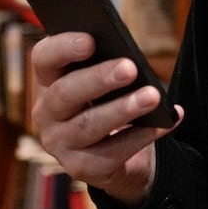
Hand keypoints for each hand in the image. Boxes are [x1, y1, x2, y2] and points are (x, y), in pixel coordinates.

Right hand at [28, 31, 180, 206]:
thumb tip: (130, 58)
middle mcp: (46, 113)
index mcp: (49, 80)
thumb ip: (107, 64)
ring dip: (123, 109)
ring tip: (152, 96)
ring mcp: (60, 144)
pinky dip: (141, 136)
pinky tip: (163, 123)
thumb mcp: (104, 82)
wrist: (117, 155)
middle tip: (130, 68)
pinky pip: (112, 152)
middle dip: (100, 79)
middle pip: (65, 93)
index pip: (44, 58)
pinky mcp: (80, 168)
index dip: (63, 47)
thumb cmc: (109, 103)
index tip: (90, 39)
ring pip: (89, 125)